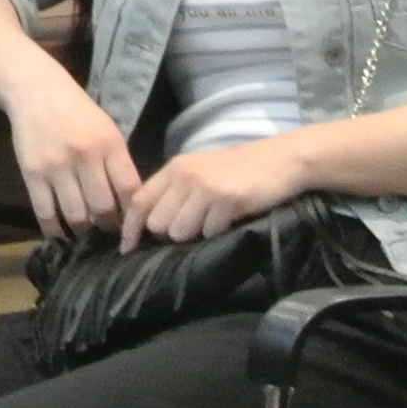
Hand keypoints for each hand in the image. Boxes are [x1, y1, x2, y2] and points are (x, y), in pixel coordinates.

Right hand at [1, 77, 141, 238]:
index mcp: (109, 145)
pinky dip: (54, 230)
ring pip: (76, 215)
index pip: (129, 190)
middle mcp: (85, 155)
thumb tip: (131, 207)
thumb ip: (119, 165)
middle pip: (104, 208)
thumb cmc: (78, 113)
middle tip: (108, 234)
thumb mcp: (107, 132)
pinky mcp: (32, 172)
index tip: (134, 229)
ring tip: (86, 234)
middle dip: (108, 227)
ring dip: (83, 231)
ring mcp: (56, 165)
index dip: (134, 216)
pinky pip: (45, 212)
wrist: (36, 91)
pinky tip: (60, 236)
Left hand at [124, 137, 306, 248]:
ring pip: (179, 231)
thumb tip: (152, 224)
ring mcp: (205, 187)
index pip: (139, 201)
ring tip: (211, 223)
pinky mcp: (227, 200)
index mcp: (174, 168)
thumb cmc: (238, 170)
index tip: (126, 248)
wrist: (280, 159)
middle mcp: (184, 176)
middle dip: (169, 234)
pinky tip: (229, 220)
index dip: (130, 228)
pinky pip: (209, 232)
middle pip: (157, 222)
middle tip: (191, 230)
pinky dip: (217, 232)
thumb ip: (175, 191)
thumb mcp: (199, 171)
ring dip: (194, 235)